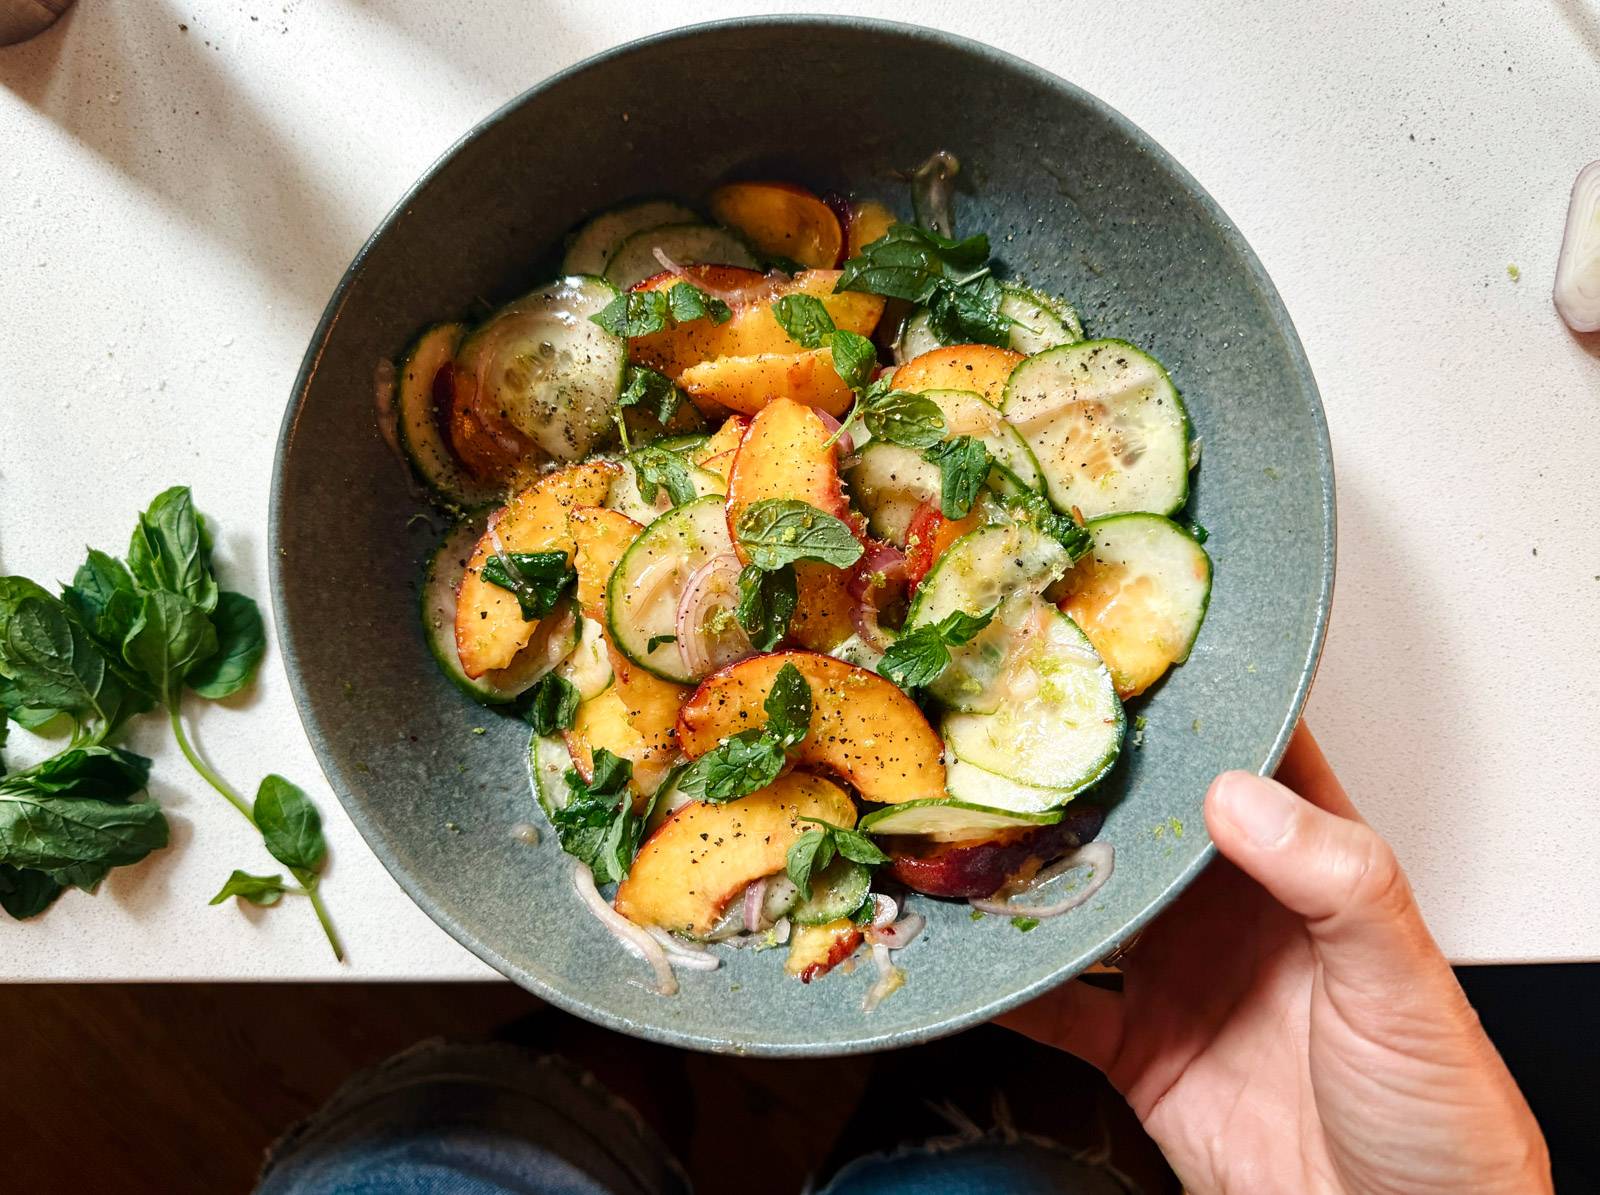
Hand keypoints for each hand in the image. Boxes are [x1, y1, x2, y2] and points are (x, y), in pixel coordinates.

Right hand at [1002, 725, 1550, 1193]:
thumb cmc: (1440, 1109)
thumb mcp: (1401, 980)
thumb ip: (1333, 879)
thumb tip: (1237, 794)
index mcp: (1305, 871)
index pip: (1251, 761)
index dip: (1198, 708)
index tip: (1128, 659)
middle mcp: (1232, 911)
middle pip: (1144, 823)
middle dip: (1085, 778)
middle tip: (1015, 730)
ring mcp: (1179, 977)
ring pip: (1088, 902)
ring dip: (1032, 873)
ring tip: (973, 827)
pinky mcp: (1140, 1049)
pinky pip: (1057, 1007)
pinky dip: (1009, 984)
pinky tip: (968, 954)